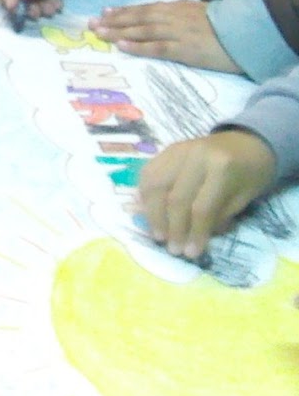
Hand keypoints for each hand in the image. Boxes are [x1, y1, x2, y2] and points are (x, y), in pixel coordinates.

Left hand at [88, 1, 240, 74]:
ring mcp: (175, 32)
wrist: (244, 32)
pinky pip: (155, 46)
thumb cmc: (223, 25)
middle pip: (137, 18)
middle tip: (91, 23)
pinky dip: (137, 45)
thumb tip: (158, 18)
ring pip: (141, 30)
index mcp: (175, 9)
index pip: (144, 9)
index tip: (104, 12)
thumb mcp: (197, 13)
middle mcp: (171, 18)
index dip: (123, 11)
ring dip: (117, 31)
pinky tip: (121, 45)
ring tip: (98, 33)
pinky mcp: (182, 49)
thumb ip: (177, 15)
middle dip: (112, 20)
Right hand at [138, 129, 276, 258]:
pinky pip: (147, 176)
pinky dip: (145, 197)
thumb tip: (192, 238)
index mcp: (221, 167)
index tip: (191, 253)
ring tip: (158, 235)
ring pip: (154, 187)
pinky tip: (149, 214)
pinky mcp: (165, 151)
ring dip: (153, 215)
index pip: (202, 207)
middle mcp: (195, 156)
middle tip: (173, 249)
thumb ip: (218, 216)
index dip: (195, 233)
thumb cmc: (249, 173)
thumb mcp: (244, 198)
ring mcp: (176, 151)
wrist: (246, 142)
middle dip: (173, 228)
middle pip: (175, 198)